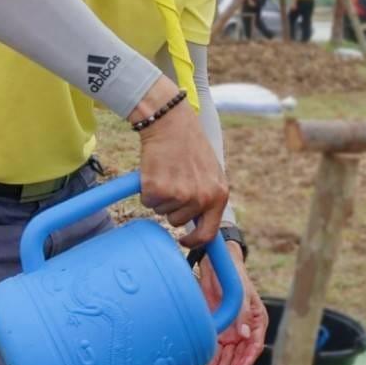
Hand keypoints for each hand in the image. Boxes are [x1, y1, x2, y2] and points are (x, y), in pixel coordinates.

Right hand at [132, 75, 228, 246]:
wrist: (171, 123)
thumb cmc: (190, 146)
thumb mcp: (211, 173)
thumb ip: (208, 198)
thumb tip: (200, 227)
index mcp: (219, 195)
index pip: (208, 233)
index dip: (194, 241)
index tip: (184, 241)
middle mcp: (201, 198)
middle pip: (178, 221)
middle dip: (172, 206)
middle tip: (174, 180)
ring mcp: (180, 195)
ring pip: (162, 211)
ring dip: (160, 196)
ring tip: (167, 172)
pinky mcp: (158, 190)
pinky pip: (147, 202)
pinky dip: (147, 189)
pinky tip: (155, 170)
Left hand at [197, 243, 266, 364]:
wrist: (215, 264)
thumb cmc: (233, 275)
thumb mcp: (239, 293)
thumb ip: (242, 315)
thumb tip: (245, 335)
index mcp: (257, 319)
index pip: (255, 345)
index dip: (247, 360)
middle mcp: (246, 328)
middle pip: (242, 354)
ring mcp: (233, 329)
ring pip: (230, 355)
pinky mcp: (220, 329)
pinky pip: (218, 349)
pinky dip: (216, 360)